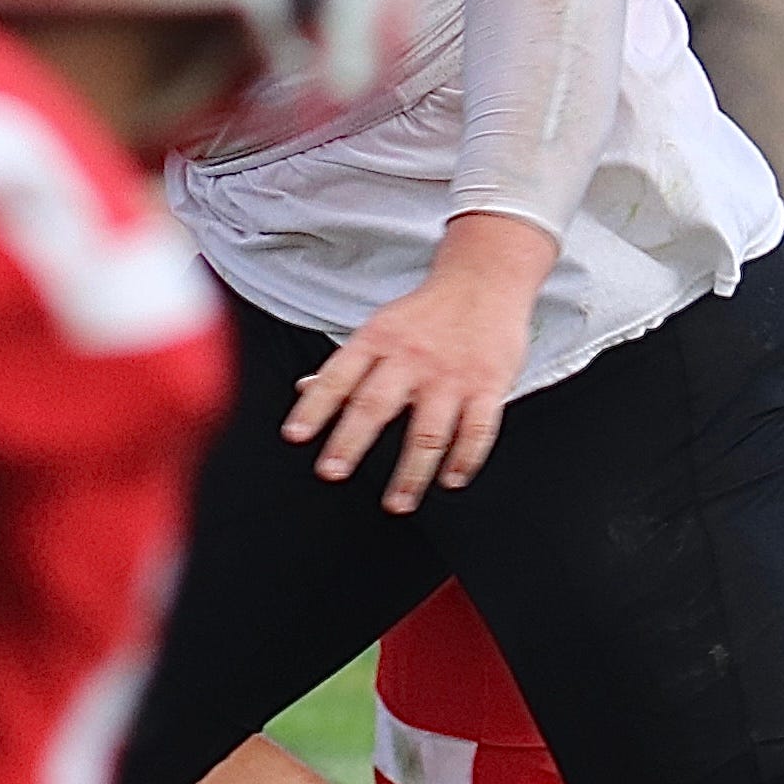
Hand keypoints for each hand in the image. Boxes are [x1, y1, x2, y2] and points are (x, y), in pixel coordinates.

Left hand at [282, 212, 547, 511]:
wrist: (483, 280)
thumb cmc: (424, 313)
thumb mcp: (379, 328)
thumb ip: (347, 364)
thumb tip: (304, 390)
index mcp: (378, 341)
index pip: (338, 377)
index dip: (314, 406)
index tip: (295, 436)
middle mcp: (411, 359)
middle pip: (375, 405)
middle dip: (350, 441)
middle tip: (330, 472)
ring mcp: (451, 375)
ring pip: (428, 432)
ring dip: (411, 472)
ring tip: (396, 503)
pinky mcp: (488, 386)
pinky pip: (478, 430)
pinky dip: (464, 459)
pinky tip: (451, 480)